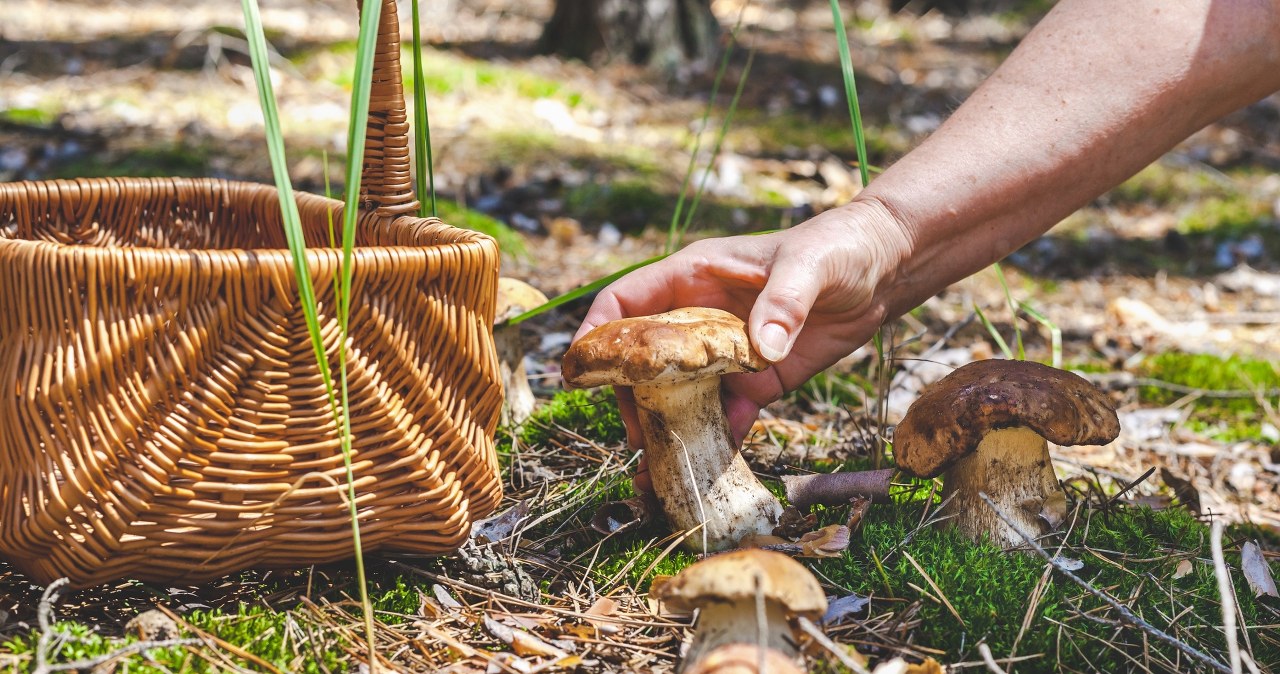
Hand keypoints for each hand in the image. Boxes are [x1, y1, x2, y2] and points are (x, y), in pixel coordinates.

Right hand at [574, 197, 910, 455]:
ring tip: (657, 467)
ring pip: (678, 394)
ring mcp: (725, 351)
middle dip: (629, 396)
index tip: (580, 371)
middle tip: (634, 434)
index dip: (597, 333)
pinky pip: (725, 415)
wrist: (883, 270)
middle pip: (644, 359)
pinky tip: (706, 471)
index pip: (626, 302)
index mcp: (694, 276)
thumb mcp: (810, 267)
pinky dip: (714, 442)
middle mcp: (699, 316)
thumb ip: (784, 302)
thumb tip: (759, 348)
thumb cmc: (837, 247)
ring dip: (666, 428)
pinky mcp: (756, 379)